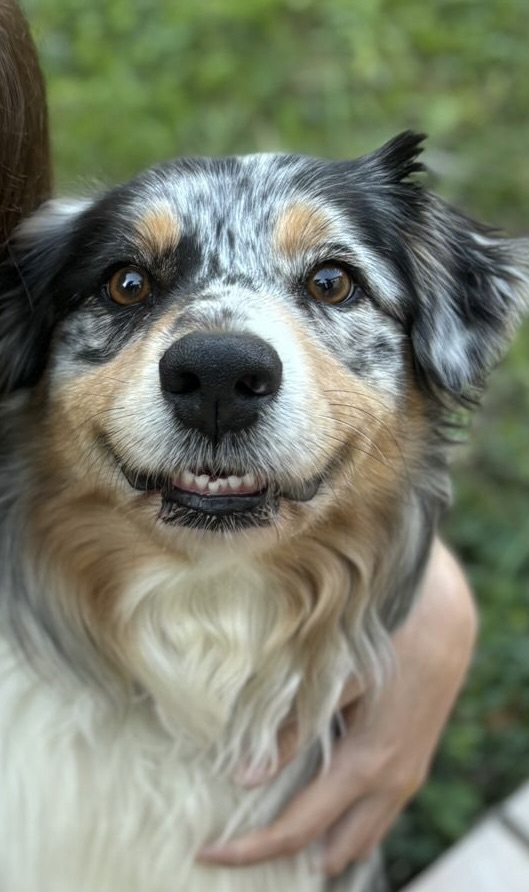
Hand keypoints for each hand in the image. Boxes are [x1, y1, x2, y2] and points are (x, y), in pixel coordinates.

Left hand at [198, 538, 476, 875]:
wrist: (442, 625)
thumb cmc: (382, 644)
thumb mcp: (332, 683)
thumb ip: (291, 731)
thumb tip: (245, 777)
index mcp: (364, 765)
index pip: (298, 830)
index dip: (251, 848)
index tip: (210, 852)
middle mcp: (390, 785)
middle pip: (334, 852)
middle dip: (288, 859)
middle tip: (240, 847)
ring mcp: (407, 778)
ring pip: (362, 840)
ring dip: (323, 848)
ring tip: (277, 839)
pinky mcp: (413, 765)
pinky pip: (378, 817)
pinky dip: (348, 827)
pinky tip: (325, 810)